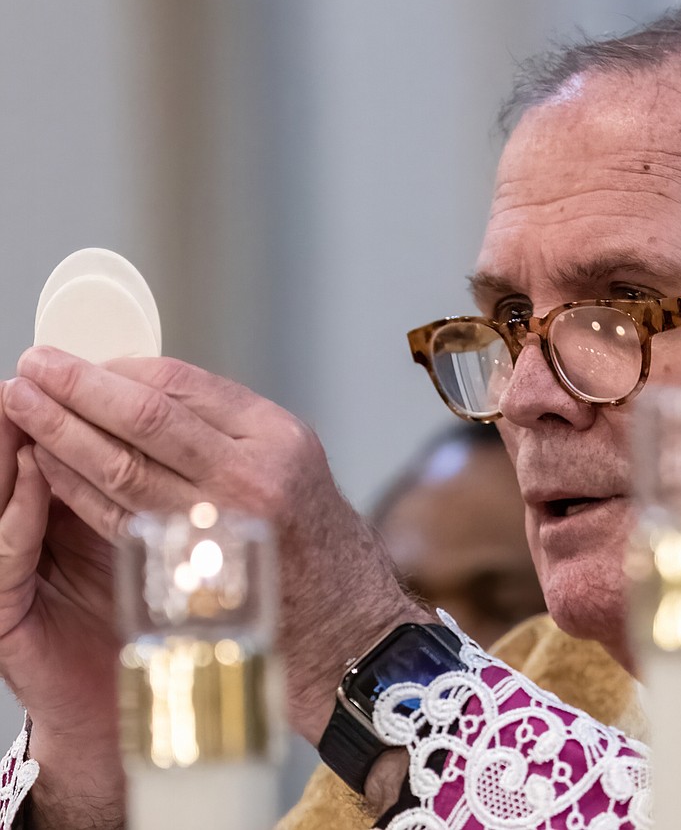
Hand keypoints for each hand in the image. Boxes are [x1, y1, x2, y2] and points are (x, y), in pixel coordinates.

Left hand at [2, 348, 425, 778]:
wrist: (343, 625)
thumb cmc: (314, 541)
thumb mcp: (289, 461)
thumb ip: (223, 427)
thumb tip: (138, 390)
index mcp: (274, 438)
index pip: (179, 385)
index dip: (116, 369)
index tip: (77, 360)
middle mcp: (251, 476)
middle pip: (145, 418)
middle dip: (78, 389)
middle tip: (33, 368)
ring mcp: (218, 526)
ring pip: (121, 467)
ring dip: (62, 435)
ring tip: (24, 409)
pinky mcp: (189, 571)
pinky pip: (118, 520)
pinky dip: (76, 489)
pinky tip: (47, 467)